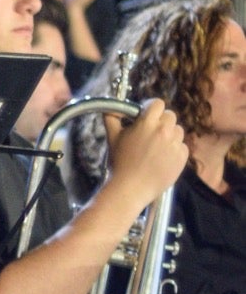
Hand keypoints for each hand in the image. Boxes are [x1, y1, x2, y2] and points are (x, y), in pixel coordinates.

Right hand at [104, 99, 187, 215]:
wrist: (130, 189)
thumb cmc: (119, 164)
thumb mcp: (112, 138)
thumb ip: (112, 118)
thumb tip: (110, 108)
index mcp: (147, 123)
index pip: (158, 103)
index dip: (152, 108)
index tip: (147, 115)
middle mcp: (164, 131)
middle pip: (170, 116)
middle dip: (161, 122)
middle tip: (151, 133)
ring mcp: (174, 144)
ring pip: (178, 131)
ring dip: (169, 136)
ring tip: (156, 148)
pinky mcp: (181, 157)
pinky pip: (182, 147)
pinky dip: (174, 151)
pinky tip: (162, 159)